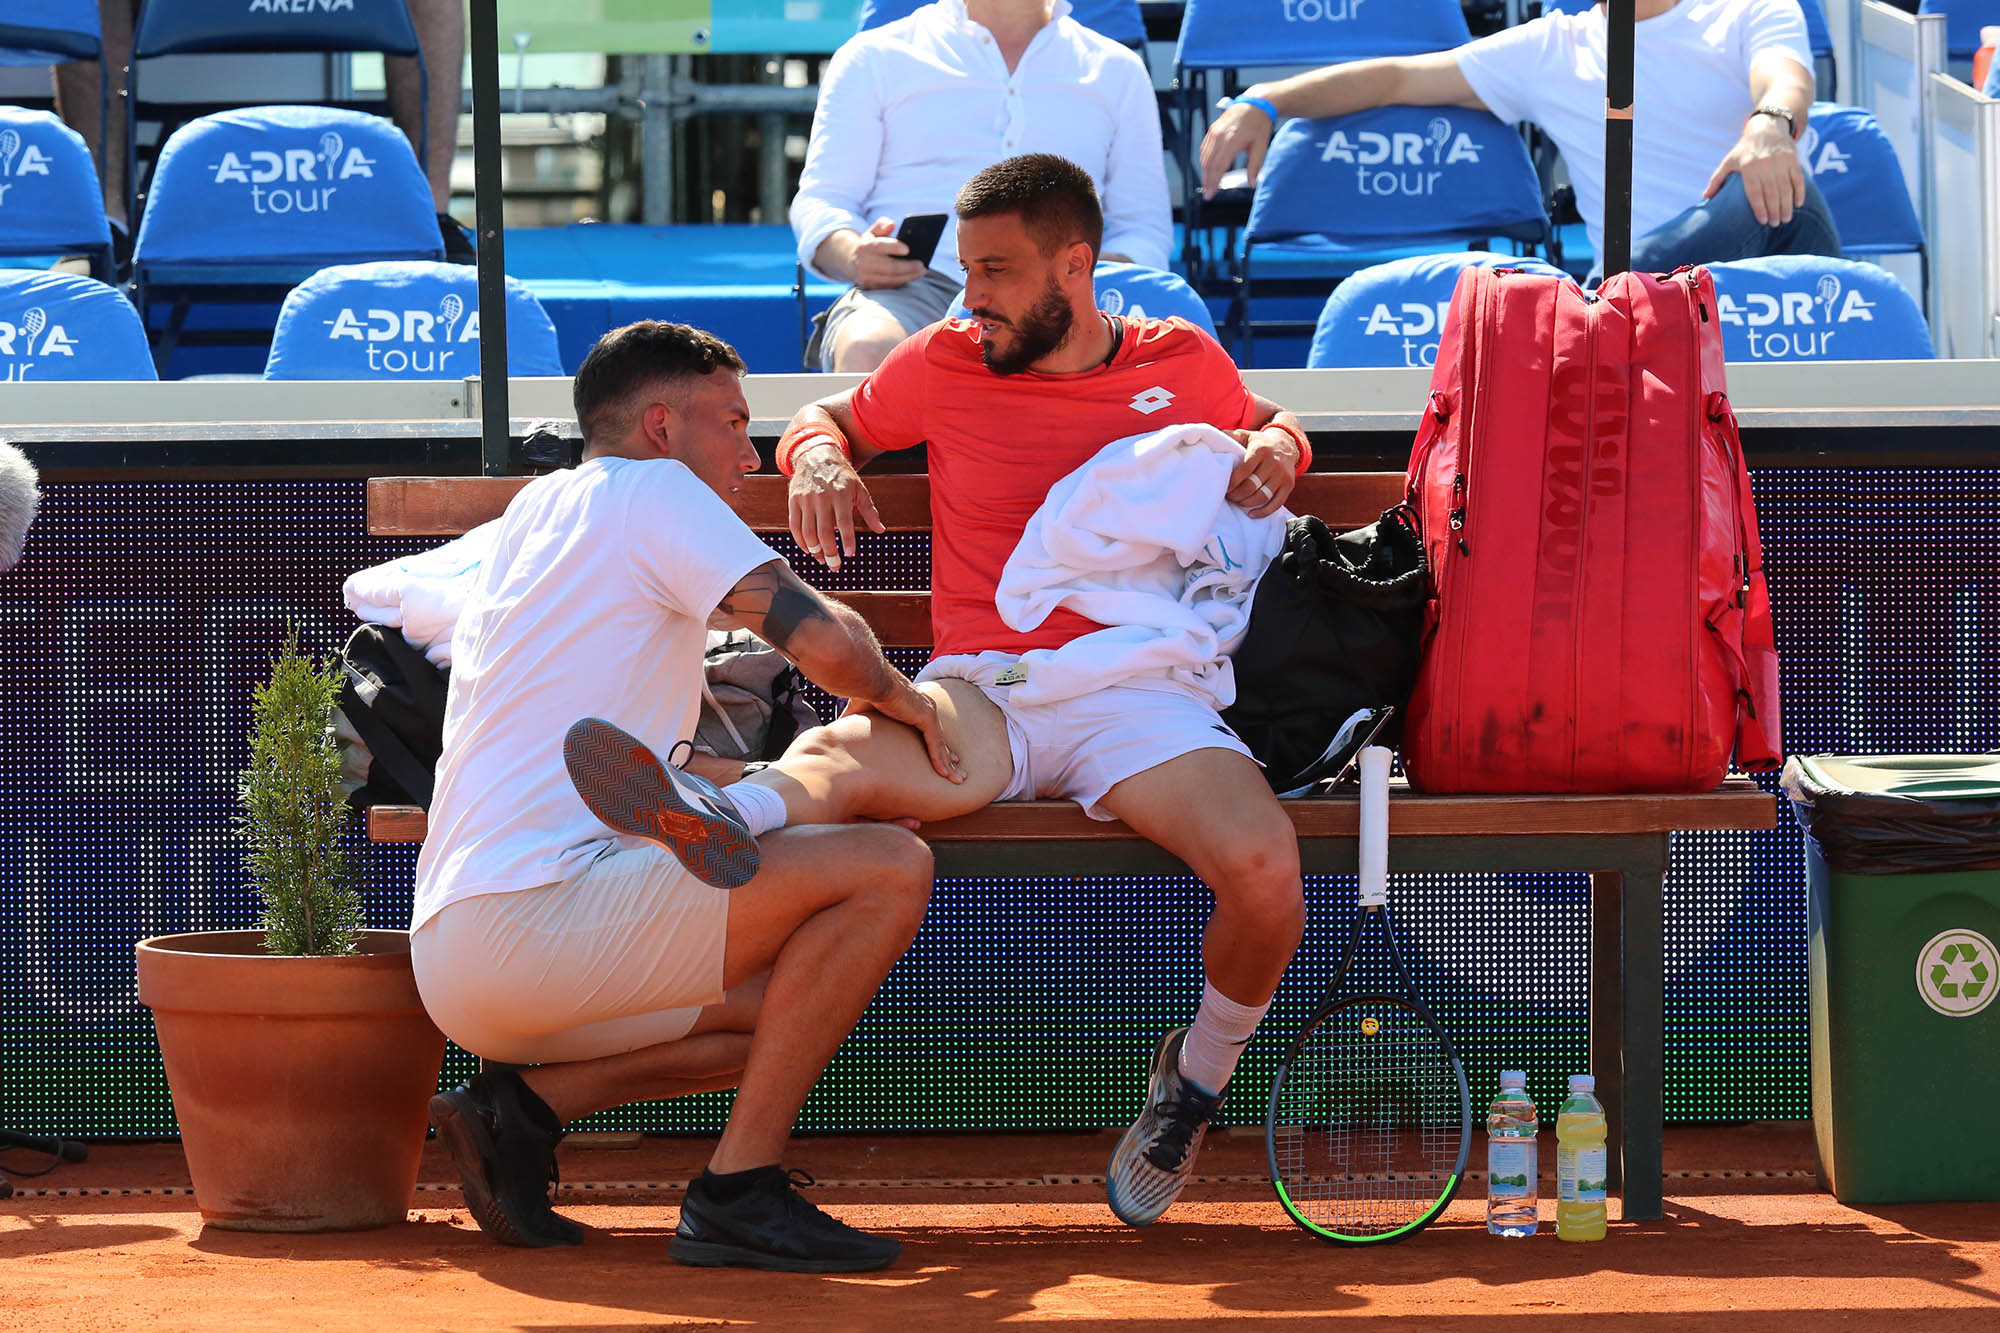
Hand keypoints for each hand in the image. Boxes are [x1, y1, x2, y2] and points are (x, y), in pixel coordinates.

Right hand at [788, 443, 882, 570]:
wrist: (816, 456)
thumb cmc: (842, 476)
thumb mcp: (859, 488)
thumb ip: (869, 511)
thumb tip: (880, 530)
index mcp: (841, 494)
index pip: (844, 522)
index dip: (847, 540)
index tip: (850, 555)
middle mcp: (822, 497)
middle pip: (823, 531)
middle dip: (829, 552)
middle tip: (835, 566)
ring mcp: (806, 499)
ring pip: (807, 532)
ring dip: (814, 550)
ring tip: (823, 560)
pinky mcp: (794, 501)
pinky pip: (794, 526)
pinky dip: (800, 542)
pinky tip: (809, 550)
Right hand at [844, 684, 964, 783]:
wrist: (869, 680)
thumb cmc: (864, 691)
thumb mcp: (861, 712)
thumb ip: (857, 724)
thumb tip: (840, 732)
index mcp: (914, 705)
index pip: (929, 730)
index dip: (936, 746)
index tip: (944, 758)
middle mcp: (925, 707)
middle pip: (939, 738)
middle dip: (949, 756)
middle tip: (956, 772)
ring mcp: (927, 711)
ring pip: (941, 743)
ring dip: (949, 763)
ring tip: (957, 779)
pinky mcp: (925, 716)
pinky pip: (936, 743)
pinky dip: (940, 759)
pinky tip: (945, 774)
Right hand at [848, 217, 929, 289]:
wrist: (851, 262)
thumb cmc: (868, 244)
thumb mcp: (872, 231)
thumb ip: (882, 224)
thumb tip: (892, 224)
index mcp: (865, 247)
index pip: (879, 246)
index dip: (893, 247)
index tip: (907, 249)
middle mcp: (864, 263)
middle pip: (890, 267)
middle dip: (908, 267)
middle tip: (922, 264)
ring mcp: (866, 277)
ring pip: (892, 279)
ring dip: (909, 276)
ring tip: (921, 271)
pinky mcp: (870, 287)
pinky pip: (890, 286)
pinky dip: (902, 281)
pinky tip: (912, 276)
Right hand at [1199, 99, 1276, 199]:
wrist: (1254, 104)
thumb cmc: (1258, 124)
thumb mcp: (1261, 146)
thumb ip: (1255, 166)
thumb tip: (1253, 183)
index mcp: (1232, 141)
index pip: (1218, 166)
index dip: (1213, 182)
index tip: (1211, 194)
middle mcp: (1220, 136)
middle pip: (1208, 164)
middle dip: (1207, 181)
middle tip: (1207, 194)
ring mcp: (1214, 132)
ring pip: (1204, 157)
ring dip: (1204, 172)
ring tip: (1207, 184)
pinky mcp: (1212, 130)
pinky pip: (1204, 148)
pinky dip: (1204, 161)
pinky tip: (1207, 169)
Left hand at [1226, 426, 1299, 518]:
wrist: (1286, 444)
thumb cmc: (1260, 443)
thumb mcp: (1246, 435)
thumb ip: (1230, 436)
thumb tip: (1213, 439)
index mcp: (1260, 450)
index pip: (1243, 471)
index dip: (1232, 483)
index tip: (1224, 488)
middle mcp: (1273, 462)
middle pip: (1252, 486)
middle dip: (1237, 495)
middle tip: (1229, 496)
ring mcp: (1282, 475)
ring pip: (1262, 496)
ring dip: (1247, 503)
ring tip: (1238, 502)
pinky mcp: (1288, 485)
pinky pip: (1276, 503)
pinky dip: (1263, 512)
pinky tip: (1251, 513)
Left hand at [1705, 121, 1803, 225]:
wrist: (1766, 128)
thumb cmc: (1744, 149)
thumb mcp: (1728, 161)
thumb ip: (1717, 179)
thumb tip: (1705, 197)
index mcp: (1749, 167)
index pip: (1755, 193)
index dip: (1760, 208)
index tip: (1763, 221)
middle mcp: (1765, 165)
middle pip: (1772, 193)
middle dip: (1775, 211)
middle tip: (1775, 224)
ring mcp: (1781, 161)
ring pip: (1785, 188)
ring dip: (1787, 205)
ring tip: (1785, 219)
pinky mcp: (1792, 159)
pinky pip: (1798, 178)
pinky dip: (1799, 192)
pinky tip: (1798, 204)